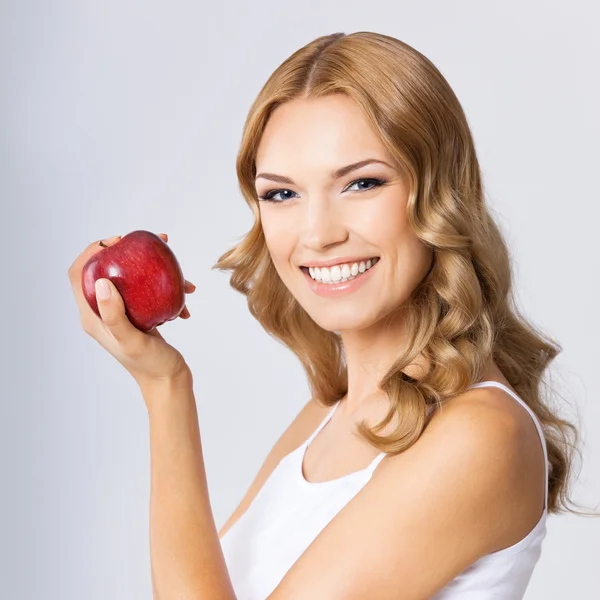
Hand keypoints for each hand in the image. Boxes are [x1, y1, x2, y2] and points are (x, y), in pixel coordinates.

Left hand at [68, 232, 195, 386]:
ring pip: (133, 278)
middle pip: (107, 269)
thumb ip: (114, 315)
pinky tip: (187, 297)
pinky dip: (169, 289)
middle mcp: (103, 311)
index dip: (92, 251)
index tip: (118, 242)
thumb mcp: (132, 341)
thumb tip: (102, 282)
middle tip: (156, 244)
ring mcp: (122, 312)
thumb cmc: (150, 365)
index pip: (79, 274)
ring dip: (157, 271)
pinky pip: (149, 291)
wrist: (168, 381)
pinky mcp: (139, 314)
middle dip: (130, 252)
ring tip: (183, 276)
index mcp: (92, 316)